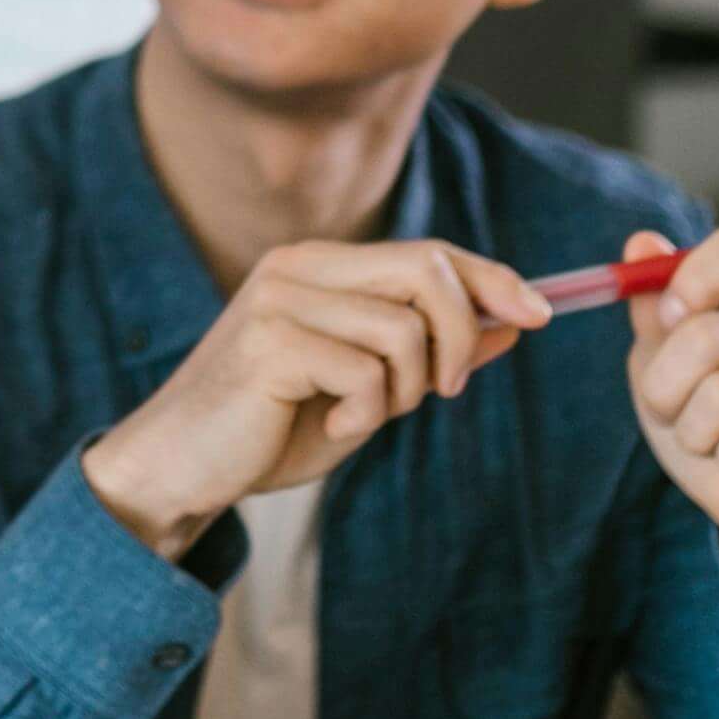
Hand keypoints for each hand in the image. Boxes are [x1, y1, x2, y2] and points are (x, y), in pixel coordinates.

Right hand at [82, 239, 555, 557]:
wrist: (180, 468)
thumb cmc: (268, 429)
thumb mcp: (365, 390)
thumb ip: (427, 352)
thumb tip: (509, 323)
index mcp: (318, 265)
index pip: (426, 251)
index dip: (490, 278)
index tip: (539, 314)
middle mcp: (298, 266)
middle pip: (425, 268)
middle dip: (459, 331)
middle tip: (444, 390)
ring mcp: (281, 299)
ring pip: (403, 328)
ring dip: (404, 389)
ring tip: (361, 416)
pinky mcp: (271, 342)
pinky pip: (366, 372)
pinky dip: (366, 413)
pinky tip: (328, 425)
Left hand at [624, 225, 718, 625]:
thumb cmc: (708, 430)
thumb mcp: (662, 370)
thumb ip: (652, 314)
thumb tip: (641, 241)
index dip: (698, 272)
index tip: (670, 315)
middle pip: (706, 332)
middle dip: (662, 387)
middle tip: (669, 412)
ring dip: (694, 432)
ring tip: (713, 442)